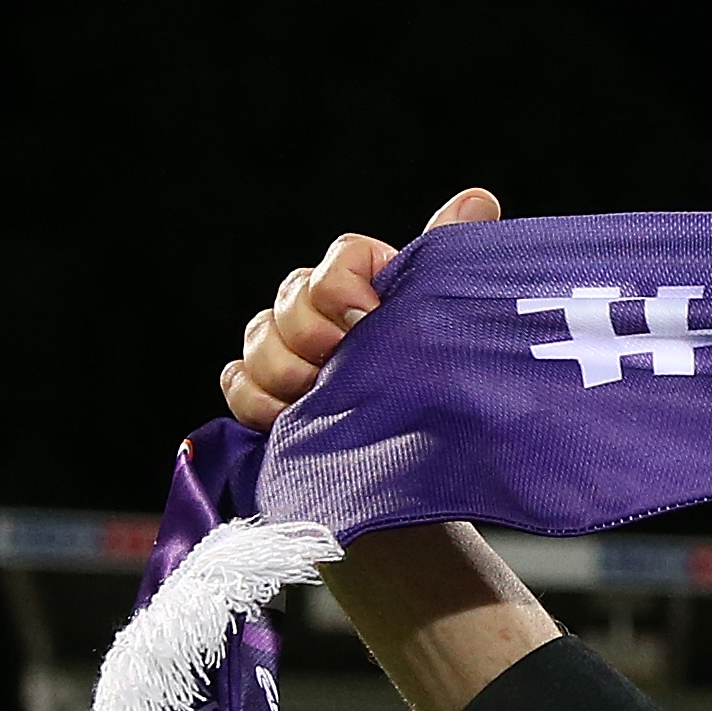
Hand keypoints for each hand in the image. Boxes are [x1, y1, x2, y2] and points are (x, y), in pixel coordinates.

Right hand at [219, 185, 554, 710]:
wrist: (427, 511)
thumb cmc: (453, 426)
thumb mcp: (463, 349)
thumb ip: (457, 273)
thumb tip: (476, 199)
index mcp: (386, 304)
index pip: (344, 258)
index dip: (345, 278)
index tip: (366, 309)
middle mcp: (337, 329)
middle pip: (291, 299)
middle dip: (311, 329)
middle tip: (339, 361)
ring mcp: (301, 369)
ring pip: (258, 340)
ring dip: (284, 369)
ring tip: (318, 399)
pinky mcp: (275, 412)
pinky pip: (235, 384)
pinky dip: (257, 401)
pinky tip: (287, 420)